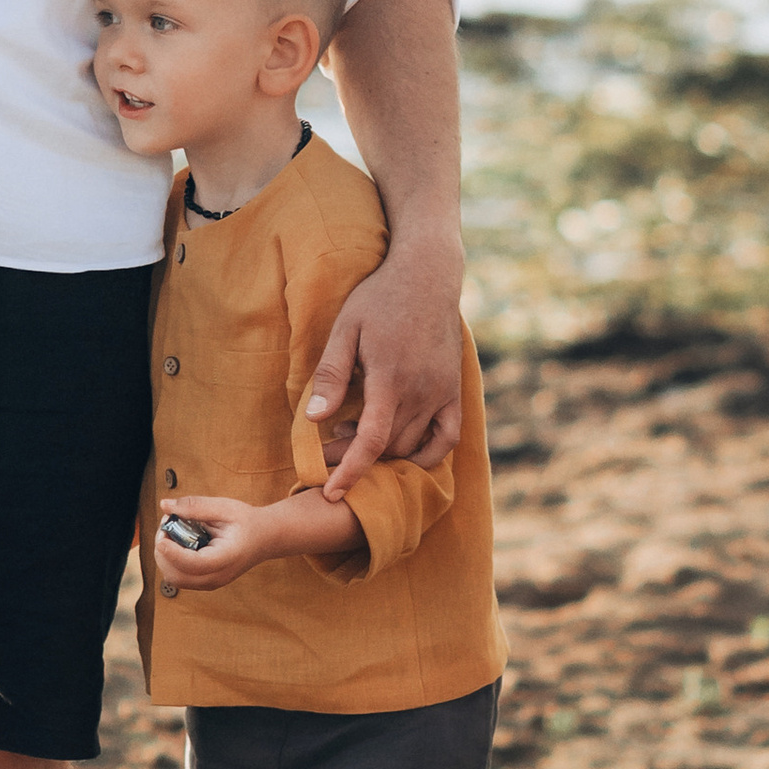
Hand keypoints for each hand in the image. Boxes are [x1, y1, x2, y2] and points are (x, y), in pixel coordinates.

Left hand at [154, 488, 338, 589]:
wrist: (265, 538)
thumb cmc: (247, 521)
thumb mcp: (225, 508)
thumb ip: (195, 506)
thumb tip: (165, 505)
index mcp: (226, 558)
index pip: (193, 564)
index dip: (173, 552)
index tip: (162, 535)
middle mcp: (218, 576)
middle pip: (177, 576)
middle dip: (163, 552)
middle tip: (167, 524)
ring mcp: (211, 582)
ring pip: (174, 578)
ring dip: (165, 556)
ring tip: (172, 530)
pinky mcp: (205, 581)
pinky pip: (180, 576)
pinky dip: (172, 560)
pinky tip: (179, 540)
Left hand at [305, 238, 465, 493]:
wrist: (427, 276)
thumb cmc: (378, 299)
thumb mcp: (345, 330)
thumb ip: (331, 375)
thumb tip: (314, 419)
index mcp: (391, 379)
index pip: (371, 441)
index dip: (350, 471)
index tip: (330, 492)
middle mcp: (421, 392)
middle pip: (388, 447)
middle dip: (356, 459)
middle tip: (327, 448)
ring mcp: (442, 393)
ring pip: (413, 445)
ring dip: (383, 452)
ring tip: (353, 432)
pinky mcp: (454, 391)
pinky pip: (447, 438)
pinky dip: (427, 454)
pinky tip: (401, 448)